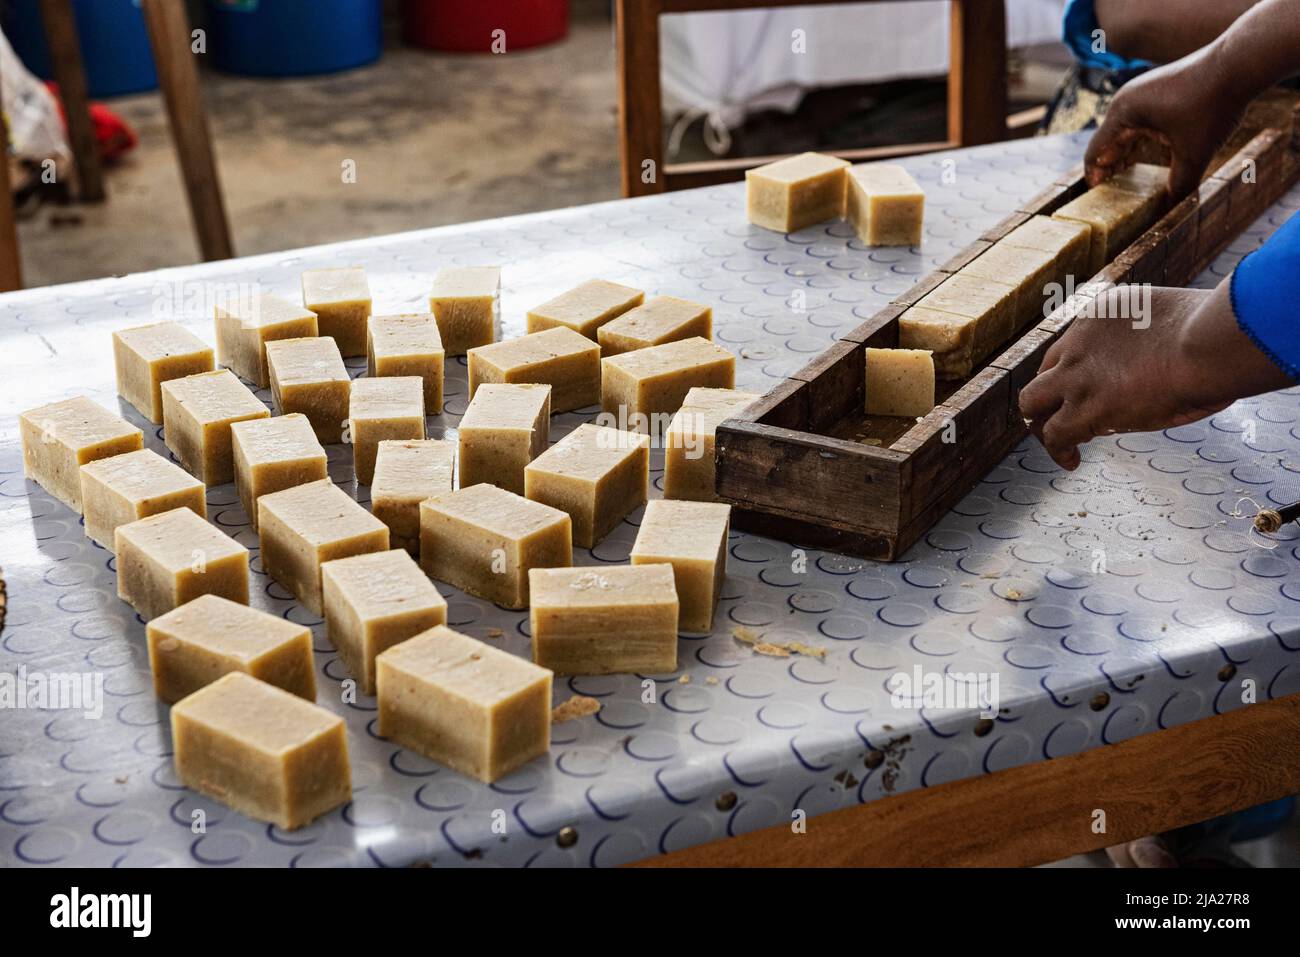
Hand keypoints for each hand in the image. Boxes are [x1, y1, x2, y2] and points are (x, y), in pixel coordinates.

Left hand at [1019, 286, 1231, 469]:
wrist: (1208, 343)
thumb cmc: (1215, 336)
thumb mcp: (1177, 322)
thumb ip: (1160, 340)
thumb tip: (1173, 362)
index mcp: (1102, 313)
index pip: (1072, 346)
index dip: (1077, 373)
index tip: (1089, 391)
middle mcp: (1079, 340)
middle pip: (1045, 371)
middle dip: (1050, 396)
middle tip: (1061, 417)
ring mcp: (1076, 374)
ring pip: (1033, 401)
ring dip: (1043, 424)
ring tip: (1059, 443)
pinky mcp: (1083, 407)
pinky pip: (1054, 434)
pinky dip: (1058, 451)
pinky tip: (1071, 461)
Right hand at [1084, 50, 1243, 198]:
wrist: (1240, 63)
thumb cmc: (1212, 104)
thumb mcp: (1194, 153)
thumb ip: (1180, 184)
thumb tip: (1172, 209)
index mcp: (1123, 113)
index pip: (1094, 153)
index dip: (1095, 178)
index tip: (1099, 199)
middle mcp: (1126, 100)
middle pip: (1108, 142)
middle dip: (1110, 169)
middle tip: (1115, 195)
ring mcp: (1142, 91)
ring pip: (1125, 131)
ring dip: (1127, 155)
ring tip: (1132, 180)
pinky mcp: (1159, 87)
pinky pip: (1141, 120)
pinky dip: (1142, 140)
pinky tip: (1154, 156)